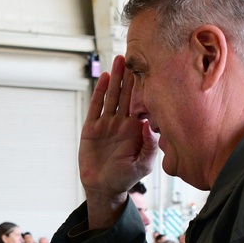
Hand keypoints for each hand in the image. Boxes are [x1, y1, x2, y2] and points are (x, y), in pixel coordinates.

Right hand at [80, 55, 158, 227]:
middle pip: (127, 94)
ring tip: (120, 60)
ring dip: (116, 78)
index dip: (145, 86)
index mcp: (136, 129)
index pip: (142, 103)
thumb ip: (149, 146)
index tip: (152, 69)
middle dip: (131, 75)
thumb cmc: (125, 178)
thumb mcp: (143, 164)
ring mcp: (106, 124)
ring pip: (113, 96)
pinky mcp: (91, 129)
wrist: (104, 188)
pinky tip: (105, 78)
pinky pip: (96, 107)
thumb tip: (149, 125)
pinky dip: (101, 92)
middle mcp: (122, 123)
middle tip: (135, 55)